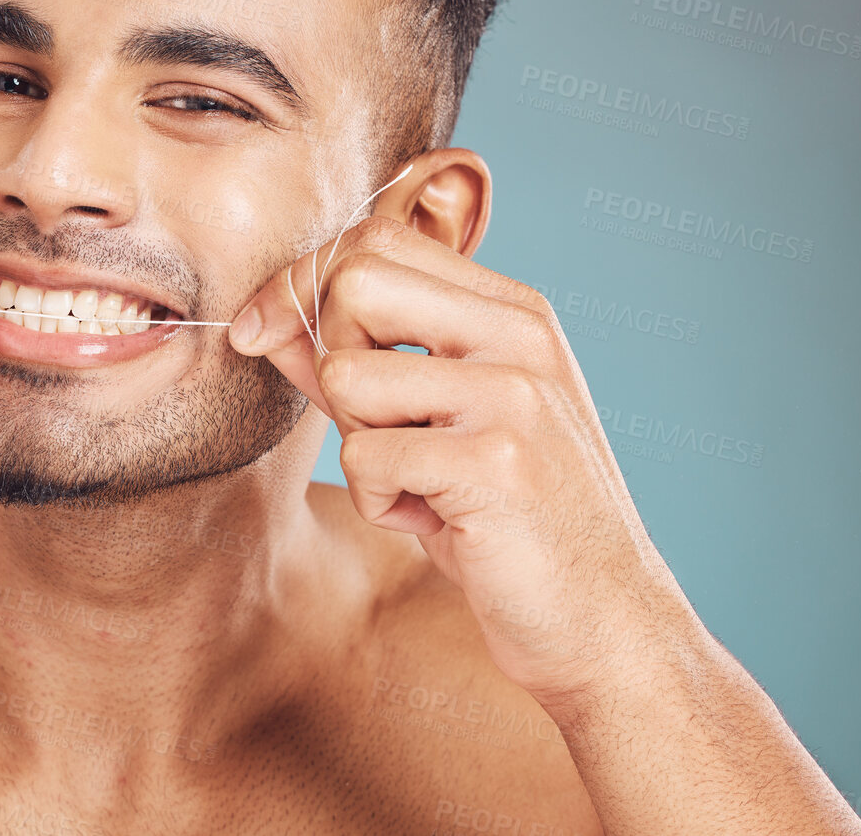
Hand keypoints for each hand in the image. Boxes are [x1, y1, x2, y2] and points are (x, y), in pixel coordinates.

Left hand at [228, 215, 702, 713]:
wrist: (603, 621)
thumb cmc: (504, 521)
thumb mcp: (430, 423)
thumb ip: (357, 362)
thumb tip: (263, 318)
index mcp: (511, 311)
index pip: (377, 238)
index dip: (300, 280)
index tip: (258, 330)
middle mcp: (519, 336)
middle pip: (355, 281)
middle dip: (326, 354)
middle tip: (371, 424)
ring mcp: (514, 394)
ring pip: (347, 375)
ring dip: (358, 447)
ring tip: (418, 484)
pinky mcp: (497, 462)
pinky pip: (366, 458)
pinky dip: (380, 503)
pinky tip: (438, 523)